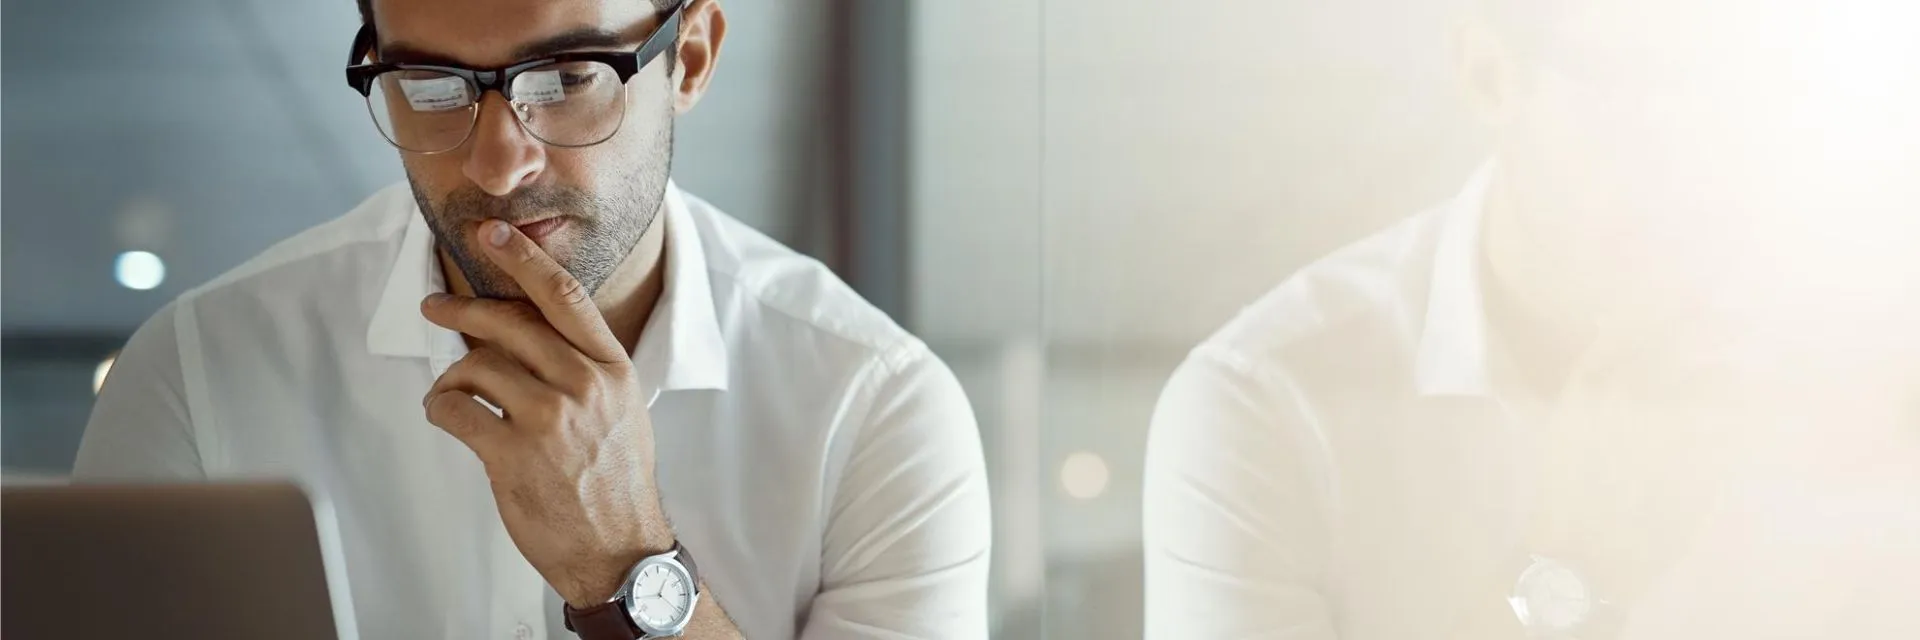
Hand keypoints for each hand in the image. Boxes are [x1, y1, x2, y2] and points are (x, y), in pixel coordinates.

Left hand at [420, 219, 671, 606]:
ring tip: (452, 395)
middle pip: (508, 323)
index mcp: (611, 367)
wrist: (620, 548)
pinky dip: (440, 409)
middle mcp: (582, 385)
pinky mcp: (512, 455)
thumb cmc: (615, 478)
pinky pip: (454, 409)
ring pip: (474, 367)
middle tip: (435, 307)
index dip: (524, 258)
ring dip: (451, 378)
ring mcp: (548, 419)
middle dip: (462, 309)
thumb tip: (522, 330)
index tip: (494, 234)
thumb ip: (582, 364)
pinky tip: (447, 417)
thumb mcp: (620, 407)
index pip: (564, 296)